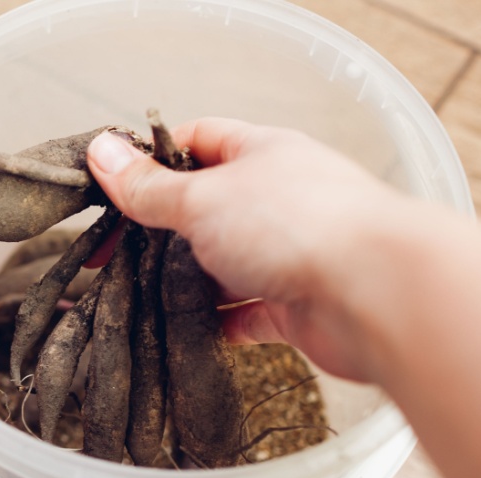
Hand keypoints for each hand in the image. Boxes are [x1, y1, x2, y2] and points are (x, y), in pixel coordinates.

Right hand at [86, 118, 410, 381]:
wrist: (377, 295)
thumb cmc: (300, 226)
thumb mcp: (203, 197)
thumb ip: (150, 186)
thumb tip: (102, 151)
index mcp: (261, 154)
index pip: (197, 142)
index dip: (151, 159)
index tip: (110, 186)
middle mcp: (277, 200)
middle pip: (204, 209)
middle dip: (157, 230)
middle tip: (105, 253)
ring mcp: (288, 254)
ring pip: (220, 266)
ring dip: (182, 281)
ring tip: (133, 297)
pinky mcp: (295, 307)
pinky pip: (244, 314)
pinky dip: (214, 323)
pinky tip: (181, 331)